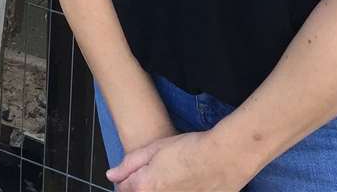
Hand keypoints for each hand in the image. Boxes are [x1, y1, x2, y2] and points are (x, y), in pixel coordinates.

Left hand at [105, 130, 254, 190]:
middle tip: (160, 173)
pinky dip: (179, 191)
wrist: (225, 157)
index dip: (127, 180)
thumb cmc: (190, 150)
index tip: (134, 174)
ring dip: (161, 189)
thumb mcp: (154, 148)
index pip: (123, 189)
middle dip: (144, 186)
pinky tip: (186, 183)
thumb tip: (111, 175)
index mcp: (144, 187)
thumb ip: (129, 164)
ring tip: (175, 176)